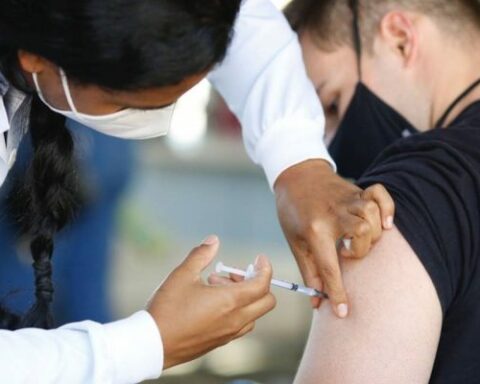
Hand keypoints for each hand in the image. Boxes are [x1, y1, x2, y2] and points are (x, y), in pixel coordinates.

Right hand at [147, 235, 275, 368]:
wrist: (153, 345)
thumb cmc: (168, 309)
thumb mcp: (182, 275)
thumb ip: (201, 255)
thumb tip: (213, 240)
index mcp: (230, 301)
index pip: (262, 284)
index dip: (265, 268)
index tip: (258, 258)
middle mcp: (235, 319)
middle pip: (266, 301)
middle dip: (258, 283)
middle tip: (234, 274)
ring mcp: (229, 333)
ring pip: (254, 314)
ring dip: (245, 298)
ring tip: (215, 286)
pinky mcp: (221, 342)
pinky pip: (241, 325)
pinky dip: (237, 311)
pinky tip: (213, 303)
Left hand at [274, 160, 394, 317]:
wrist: (295, 176)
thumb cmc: (293, 212)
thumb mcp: (296, 242)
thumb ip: (309, 271)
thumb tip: (318, 300)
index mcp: (314, 229)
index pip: (329, 267)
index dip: (337, 293)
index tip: (343, 311)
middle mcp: (334, 213)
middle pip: (361, 234)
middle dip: (359, 251)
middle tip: (345, 252)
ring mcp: (348, 200)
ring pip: (371, 215)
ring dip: (371, 233)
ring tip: (358, 238)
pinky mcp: (357, 190)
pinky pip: (380, 195)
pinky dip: (388, 208)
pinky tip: (385, 223)